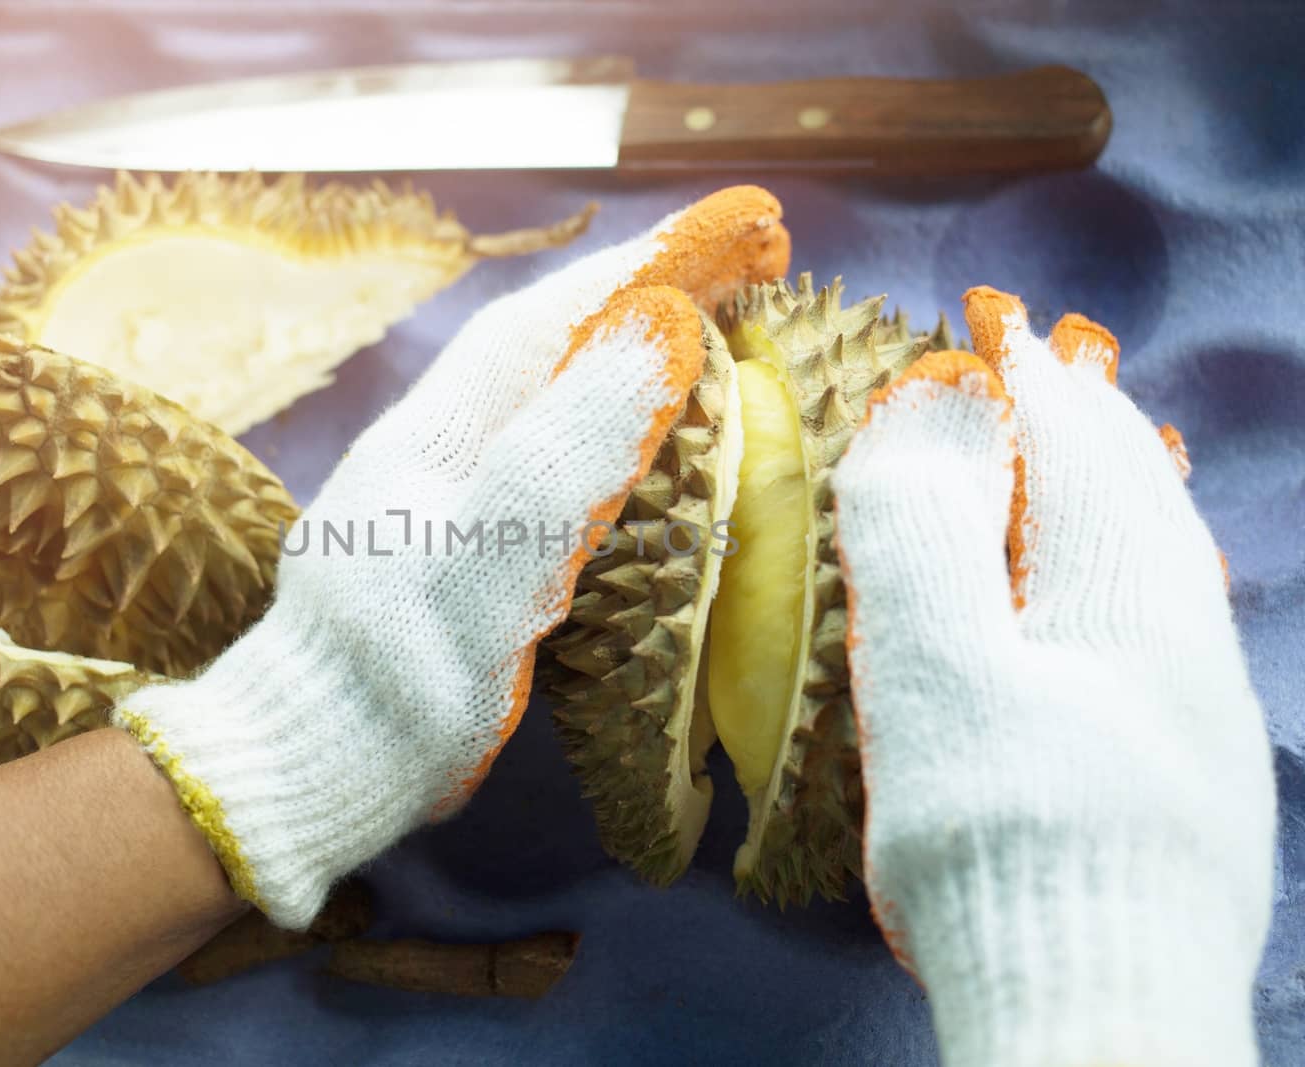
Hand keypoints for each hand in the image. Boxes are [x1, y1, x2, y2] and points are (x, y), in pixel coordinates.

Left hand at [114, 187, 788, 928]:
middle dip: (654, 287)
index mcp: (442, 432)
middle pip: (555, 339)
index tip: (748, 224)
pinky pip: (550, 451)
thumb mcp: (487, 568)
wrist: (312, 763)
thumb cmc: (399, 676)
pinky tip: (643, 437)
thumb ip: (564, 451)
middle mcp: (439, 444)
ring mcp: (441, 494)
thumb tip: (661, 325)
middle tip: (756, 258)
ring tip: (720, 322)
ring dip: (632, 346)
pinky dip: (610, 420)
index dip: (654, 262)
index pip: (558, 317)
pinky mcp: (454, 550)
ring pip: (550, 390)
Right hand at [832, 287, 1274, 1066]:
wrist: (1101, 1006)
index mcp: (1123, 594)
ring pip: (1168, 562)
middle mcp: (1185, 635)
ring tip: (1093, 464)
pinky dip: (1137, 574)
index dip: (1030, 382)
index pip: (1077, 449)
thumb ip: (922, 535)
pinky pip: (1172, 624)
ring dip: (1123, 495)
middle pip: (1140, 495)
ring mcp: (1204, 707)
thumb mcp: (935, 675)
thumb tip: (925, 406)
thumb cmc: (1002, 834)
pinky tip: (1122, 601)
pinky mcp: (1199, 771)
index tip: (993, 329)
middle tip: (1050, 376)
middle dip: (1089, 425)